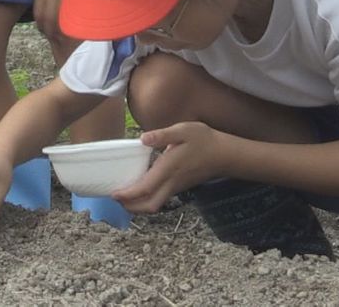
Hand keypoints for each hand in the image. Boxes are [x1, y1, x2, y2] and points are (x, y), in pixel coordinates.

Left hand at [112, 122, 229, 212]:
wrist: (225, 154)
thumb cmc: (204, 140)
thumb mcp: (184, 130)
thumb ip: (163, 135)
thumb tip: (143, 139)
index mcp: (169, 168)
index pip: (146, 188)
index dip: (128, 195)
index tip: (113, 194)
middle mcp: (172, 182)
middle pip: (149, 205)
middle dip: (130, 207)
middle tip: (114, 199)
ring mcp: (176, 187)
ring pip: (155, 204)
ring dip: (137, 205)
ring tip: (122, 196)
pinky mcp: (179, 187)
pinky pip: (160, 198)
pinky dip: (146, 199)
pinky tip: (138, 189)